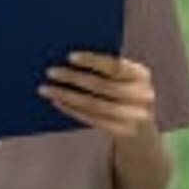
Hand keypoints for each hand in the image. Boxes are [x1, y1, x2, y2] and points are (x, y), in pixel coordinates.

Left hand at [41, 51, 155, 137]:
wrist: (141, 128)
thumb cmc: (125, 91)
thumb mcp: (125, 78)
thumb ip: (107, 68)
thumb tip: (69, 59)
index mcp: (142, 74)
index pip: (115, 66)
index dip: (93, 61)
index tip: (70, 56)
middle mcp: (142, 96)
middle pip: (102, 86)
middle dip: (73, 78)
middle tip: (50, 72)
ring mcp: (134, 117)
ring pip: (94, 105)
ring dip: (67, 96)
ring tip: (46, 89)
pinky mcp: (122, 132)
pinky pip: (92, 119)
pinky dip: (72, 110)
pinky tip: (57, 102)